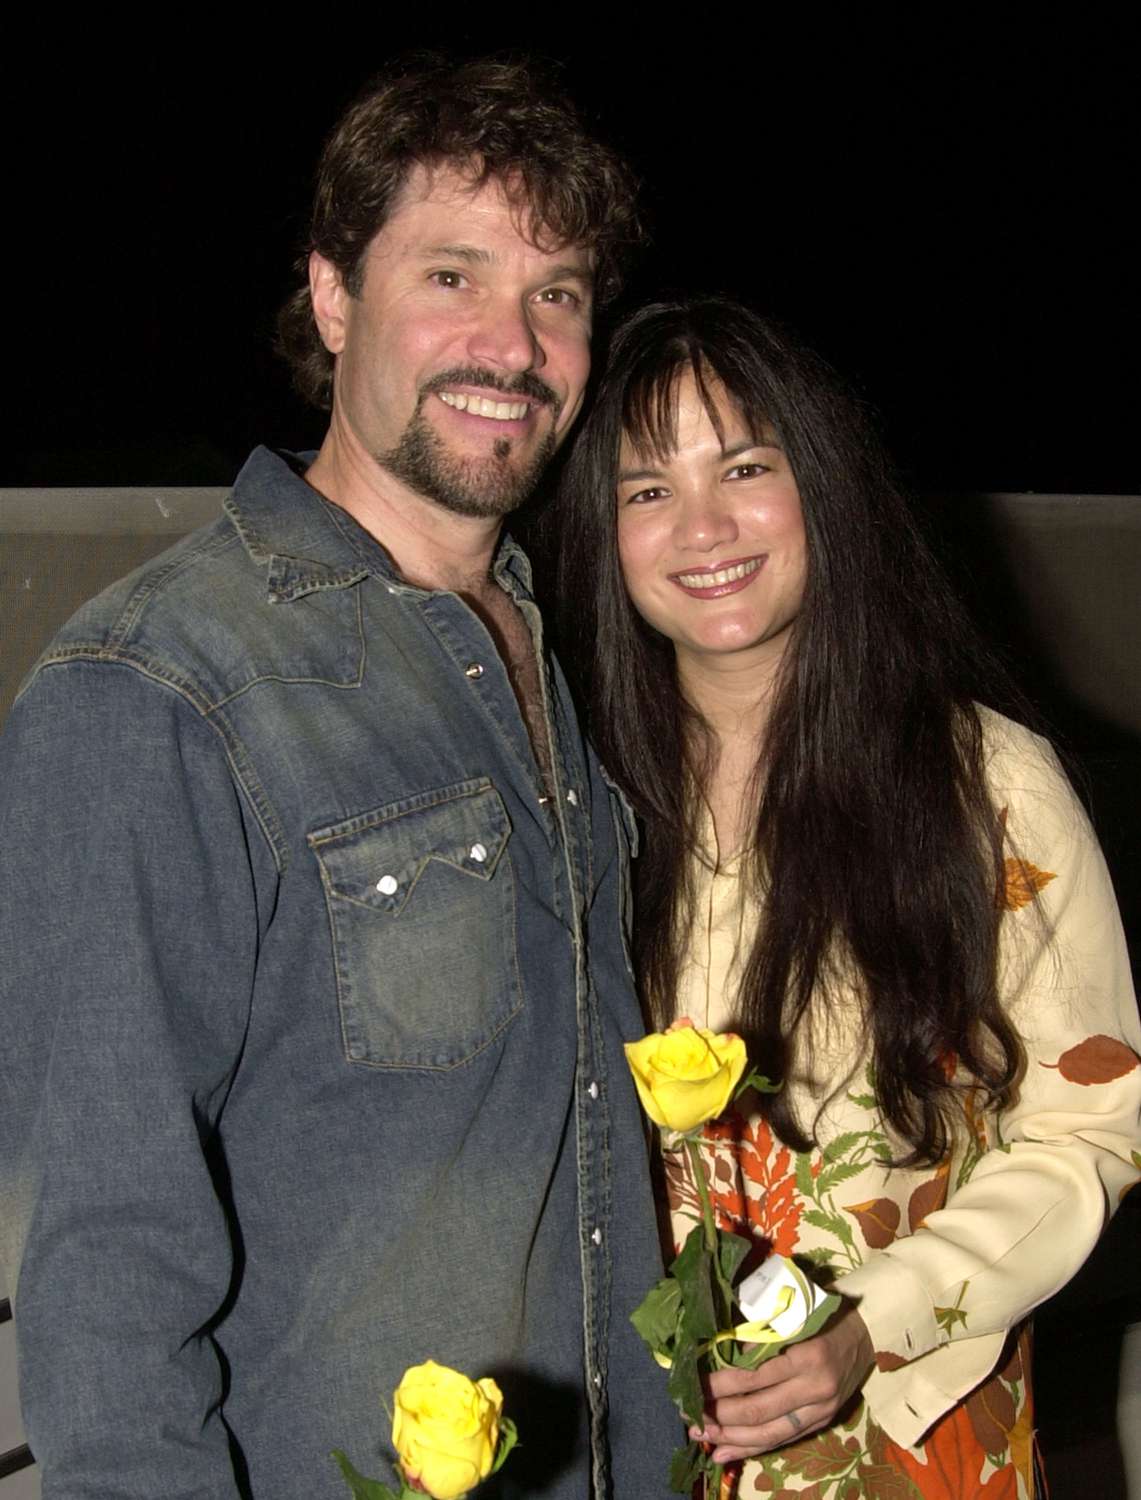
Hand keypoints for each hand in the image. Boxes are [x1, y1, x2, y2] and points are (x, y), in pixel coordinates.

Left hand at [691, 1305, 873, 1462]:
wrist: (869, 1332)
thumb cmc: (825, 1313)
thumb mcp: (795, 1312)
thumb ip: (762, 1331)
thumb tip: (721, 1348)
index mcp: (806, 1355)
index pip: (754, 1376)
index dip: (720, 1383)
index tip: (693, 1382)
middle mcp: (815, 1388)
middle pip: (758, 1409)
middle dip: (719, 1414)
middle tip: (689, 1413)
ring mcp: (820, 1410)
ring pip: (768, 1433)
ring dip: (730, 1437)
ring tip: (701, 1435)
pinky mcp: (822, 1422)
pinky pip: (782, 1440)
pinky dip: (751, 1449)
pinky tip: (725, 1453)